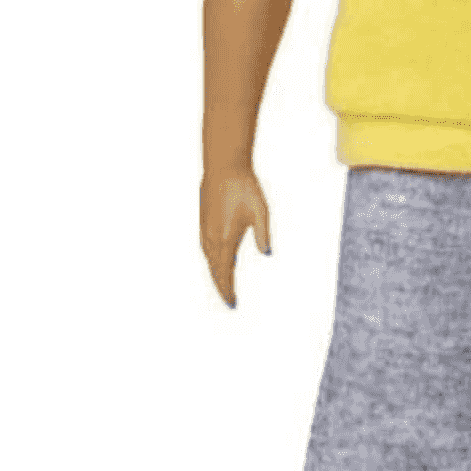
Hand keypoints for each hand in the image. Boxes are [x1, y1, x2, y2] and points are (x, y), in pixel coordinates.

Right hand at [201, 164, 271, 309]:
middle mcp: (212, 237)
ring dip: (215, 274)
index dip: (228, 289)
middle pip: (214, 269)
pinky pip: (205, 248)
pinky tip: (215, 260)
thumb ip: (263, 234)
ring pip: (209, 259)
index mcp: (226, 238)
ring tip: (223, 285)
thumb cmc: (244, 187)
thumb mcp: (261, 211)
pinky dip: (210, 260)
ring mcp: (205, 229)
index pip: (225, 272)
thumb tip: (266, 252)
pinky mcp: (204, 221)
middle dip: (222, 286)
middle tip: (229, 301)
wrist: (224, 167)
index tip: (232, 303)